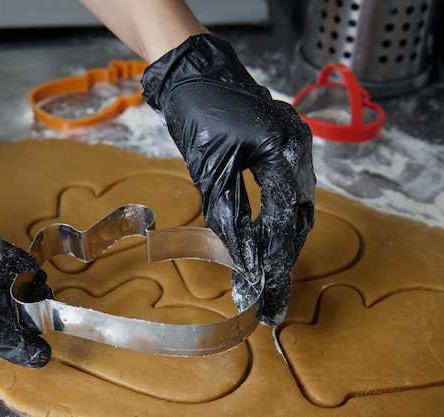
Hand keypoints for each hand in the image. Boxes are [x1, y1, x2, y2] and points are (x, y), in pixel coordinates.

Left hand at [141, 34, 315, 324]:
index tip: (267, 293)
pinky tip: (268, 240)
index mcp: (283, 151)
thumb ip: (229, 214)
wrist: (194, 73)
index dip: (275, 259)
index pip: (283, 219)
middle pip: (299, 216)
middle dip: (284, 257)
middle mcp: (299, 147)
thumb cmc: (197, 114)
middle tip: (272, 295)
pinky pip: (289, 189)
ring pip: (297, 205)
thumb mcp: (209, 170)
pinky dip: (279, 216)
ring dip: (283, 240)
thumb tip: (243, 257)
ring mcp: (296, 144)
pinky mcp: (284, 145)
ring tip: (269, 276)